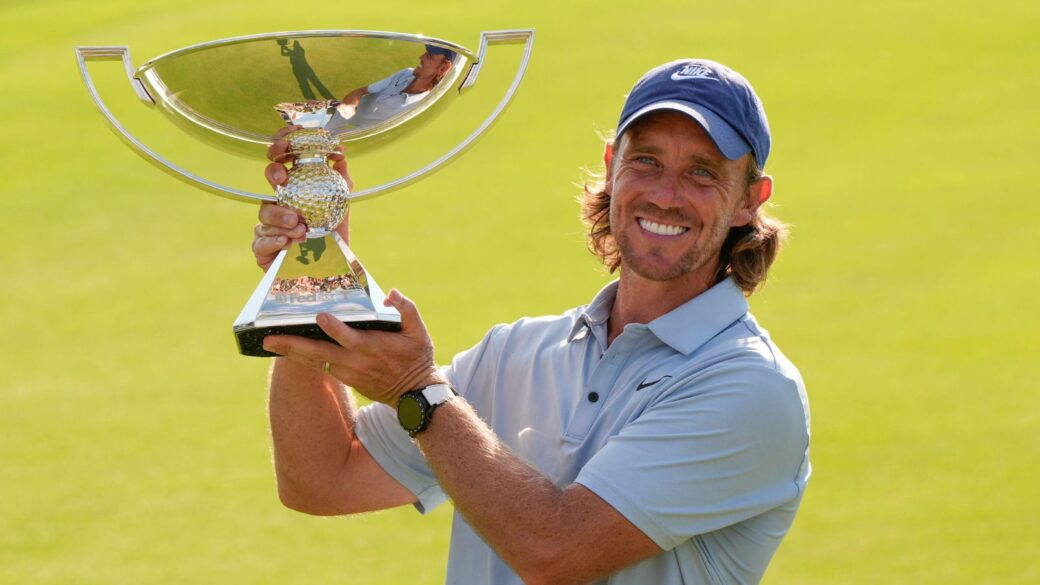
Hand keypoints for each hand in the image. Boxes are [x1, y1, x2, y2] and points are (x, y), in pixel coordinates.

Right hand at [252, 125, 353, 271]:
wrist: (330, 268)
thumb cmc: (332, 235)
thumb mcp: (340, 205)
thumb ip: (341, 180)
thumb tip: (340, 154)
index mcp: (294, 188)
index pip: (282, 160)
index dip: (279, 146)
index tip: (287, 141)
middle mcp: (278, 202)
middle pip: (268, 178)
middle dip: (274, 174)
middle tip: (283, 179)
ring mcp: (267, 224)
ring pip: (265, 211)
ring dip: (282, 217)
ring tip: (300, 228)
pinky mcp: (262, 247)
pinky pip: (261, 240)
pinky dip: (275, 240)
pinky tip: (287, 243)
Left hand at [261, 289, 443, 404]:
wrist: (414, 395)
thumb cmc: (417, 358)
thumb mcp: (420, 332)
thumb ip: (407, 309)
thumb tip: (391, 293)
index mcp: (375, 348)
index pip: (351, 339)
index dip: (336, 329)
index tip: (320, 317)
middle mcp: (357, 363)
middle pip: (321, 353)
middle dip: (294, 345)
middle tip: (269, 338)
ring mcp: (348, 373)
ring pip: (315, 361)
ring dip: (291, 352)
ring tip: (268, 342)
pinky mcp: (344, 378)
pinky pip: (318, 366)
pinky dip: (301, 358)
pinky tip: (286, 349)